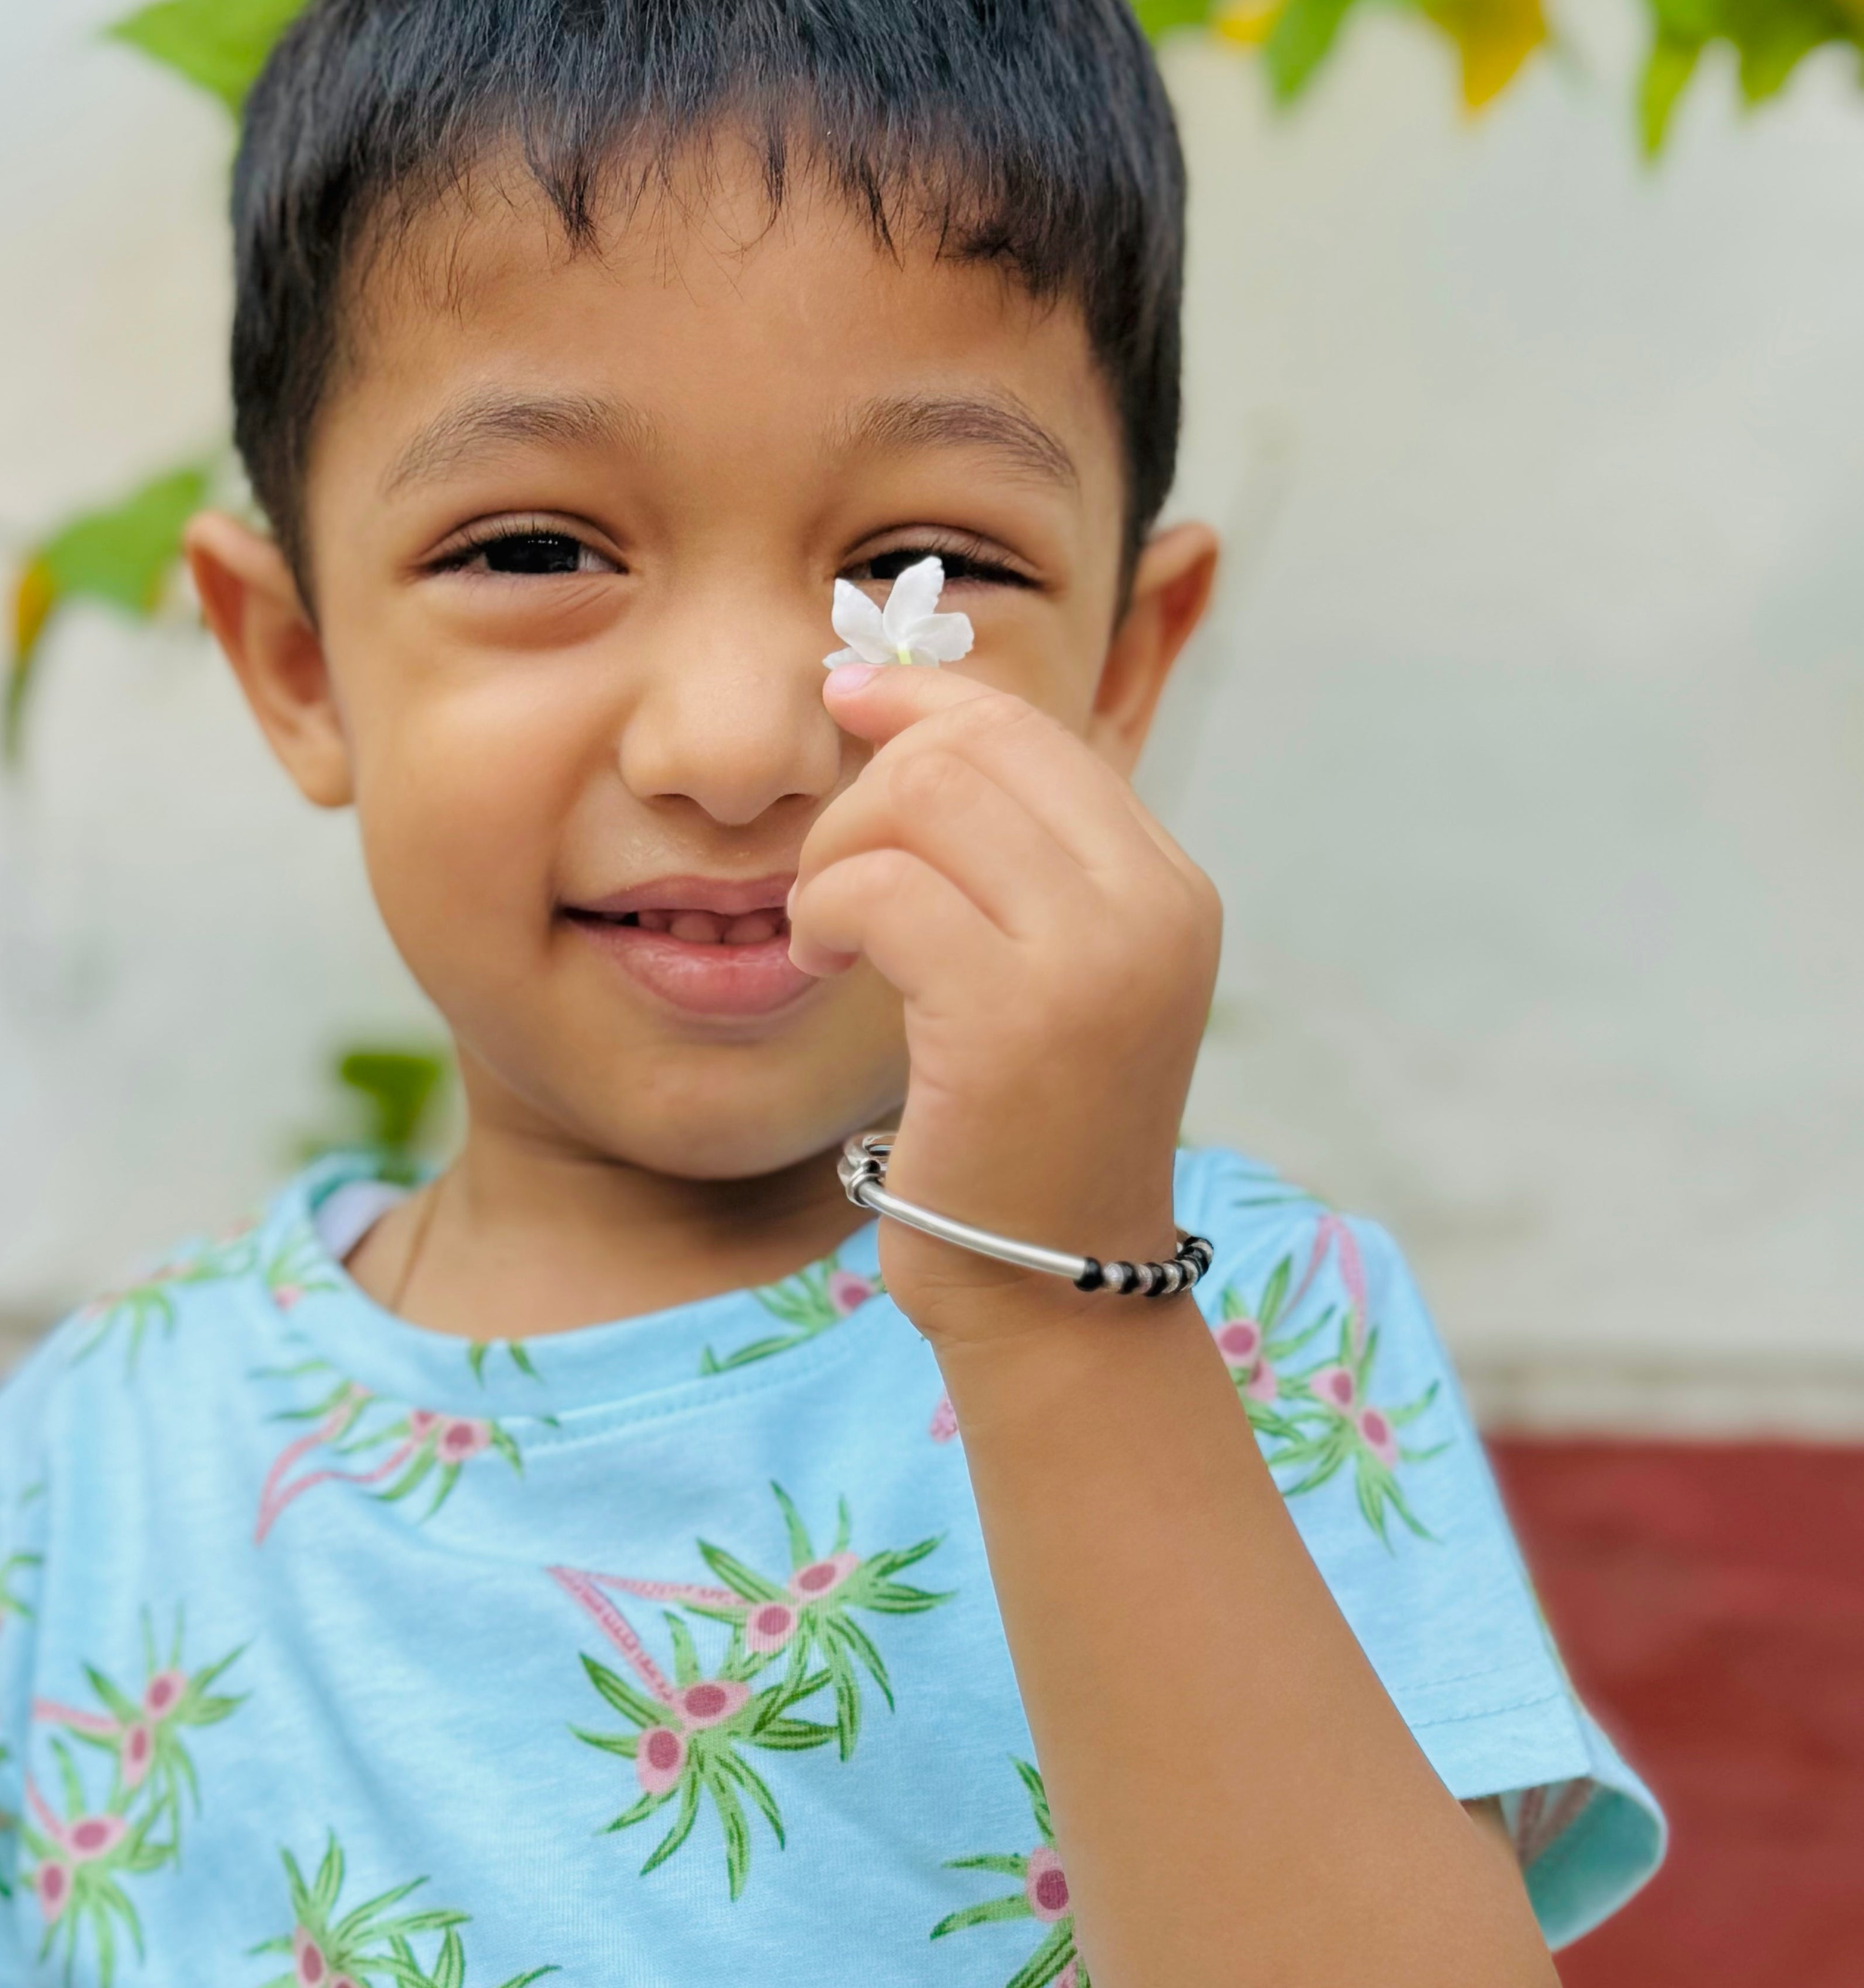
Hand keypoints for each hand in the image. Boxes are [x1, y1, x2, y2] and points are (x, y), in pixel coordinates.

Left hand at [788, 662, 1219, 1347]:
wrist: (1052, 1289)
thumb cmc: (1024, 1137)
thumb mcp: (1045, 974)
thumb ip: (1009, 860)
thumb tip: (899, 712)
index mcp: (1165, 885)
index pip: (1031, 729)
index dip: (925, 698)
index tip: (849, 700)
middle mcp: (1150, 905)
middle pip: (974, 745)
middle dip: (869, 790)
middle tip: (832, 883)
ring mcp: (1092, 957)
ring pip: (924, 797)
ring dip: (838, 854)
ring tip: (826, 933)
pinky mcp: (1012, 1016)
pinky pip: (883, 890)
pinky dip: (826, 912)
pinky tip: (822, 964)